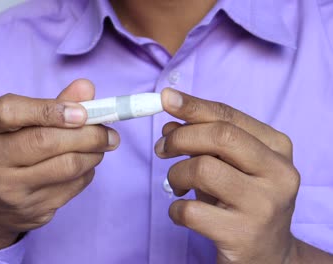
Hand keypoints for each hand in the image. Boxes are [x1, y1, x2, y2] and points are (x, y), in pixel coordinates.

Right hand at [0, 79, 119, 250]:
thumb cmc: (11, 151)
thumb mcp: (21, 123)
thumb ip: (54, 104)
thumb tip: (87, 88)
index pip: (10, 112)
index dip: (49, 109)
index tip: (82, 112)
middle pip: (44, 141)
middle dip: (87, 134)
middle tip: (109, 132)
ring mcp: (9, 190)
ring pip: (65, 167)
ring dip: (94, 153)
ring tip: (104, 145)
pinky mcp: (31, 210)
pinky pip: (72, 186)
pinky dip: (88, 171)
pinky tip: (87, 164)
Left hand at [156, 88, 299, 262]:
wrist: (268, 255)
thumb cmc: (243, 202)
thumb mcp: (231, 167)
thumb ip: (205, 141)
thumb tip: (169, 124)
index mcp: (277, 149)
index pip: (230, 116)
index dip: (194, 105)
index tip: (165, 97)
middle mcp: (278, 173)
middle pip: (219, 136)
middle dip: (180, 137)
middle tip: (162, 149)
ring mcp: (264, 205)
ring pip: (203, 169)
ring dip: (176, 174)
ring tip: (176, 186)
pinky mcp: (243, 234)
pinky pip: (191, 210)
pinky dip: (175, 209)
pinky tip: (182, 213)